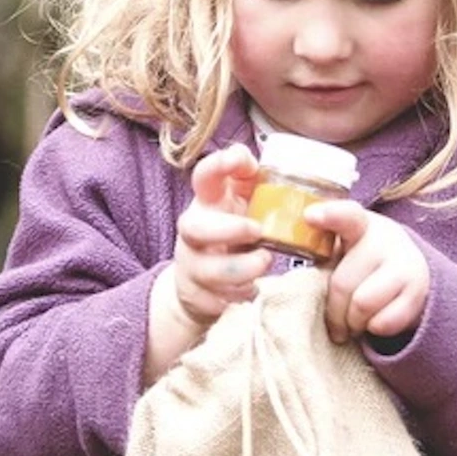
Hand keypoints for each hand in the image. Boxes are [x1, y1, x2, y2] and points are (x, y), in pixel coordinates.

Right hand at [172, 143, 272, 324]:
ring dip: (241, 267)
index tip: (238, 159)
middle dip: (228, 229)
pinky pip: (215, 299)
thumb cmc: (232, 227)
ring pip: (208, 269)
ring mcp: (192, 263)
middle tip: (259, 230)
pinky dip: (238, 296)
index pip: (202, 176)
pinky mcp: (196, 294)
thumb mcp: (240, 198)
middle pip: (194, 227)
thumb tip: (246, 156)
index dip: (217, 165)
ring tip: (265, 262)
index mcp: (207, 200)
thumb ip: (247, 176)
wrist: (201, 279)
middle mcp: (193, 230)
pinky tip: (252, 290)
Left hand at [304, 201, 429, 343]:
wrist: (411, 271)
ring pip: (362, 305)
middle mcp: (384, 238)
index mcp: (359, 223)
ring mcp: (404, 262)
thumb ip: (321, 249)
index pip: (346, 215)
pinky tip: (375, 322)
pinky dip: (375, 329)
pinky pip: (385, 322)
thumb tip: (271, 267)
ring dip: (352, 322)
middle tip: (334, 322)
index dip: (328, 215)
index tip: (309, 216)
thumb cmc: (360, 261)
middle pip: (342, 282)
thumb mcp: (344, 248)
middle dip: (334, 311)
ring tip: (353, 323)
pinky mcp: (418, 290)